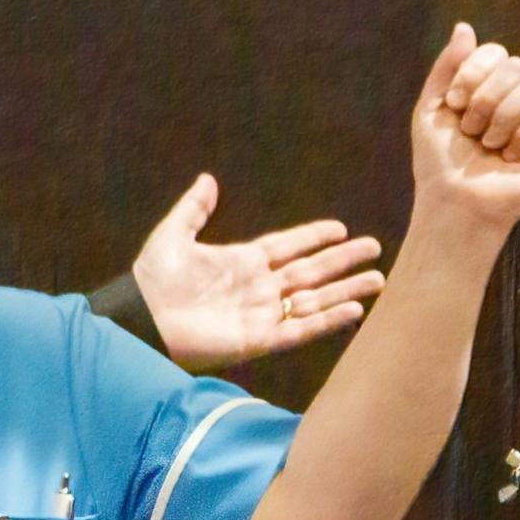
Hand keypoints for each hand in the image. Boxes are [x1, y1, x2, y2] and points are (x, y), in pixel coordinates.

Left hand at [129, 173, 386, 367]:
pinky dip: (327, 320)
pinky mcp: (257, 340)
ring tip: (379, 280)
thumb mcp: (172, 238)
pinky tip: (354, 309)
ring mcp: (259, 314)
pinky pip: (300, 330)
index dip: (312, 237)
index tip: (339, 229)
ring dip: (345, 290)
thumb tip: (207, 179)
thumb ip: (193, 210)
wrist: (140, 321)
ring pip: (313, 299)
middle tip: (375, 249)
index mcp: (240, 262)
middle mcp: (256, 288)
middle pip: (309, 271)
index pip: (287, 246)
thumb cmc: (151, 282)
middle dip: (342, 261)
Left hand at [406, 23, 519, 233]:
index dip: (473, 73)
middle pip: (518, 67)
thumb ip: (448, 67)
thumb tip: (464, 26)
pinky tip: (510, 157)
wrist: (453, 201)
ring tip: (488, 145)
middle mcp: (518, 99)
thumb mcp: (432, 109)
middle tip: (470, 130)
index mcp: (490, 88)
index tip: (453, 104)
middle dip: (485, 99)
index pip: (496, 53)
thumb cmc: (439, 161)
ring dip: (502, 118)